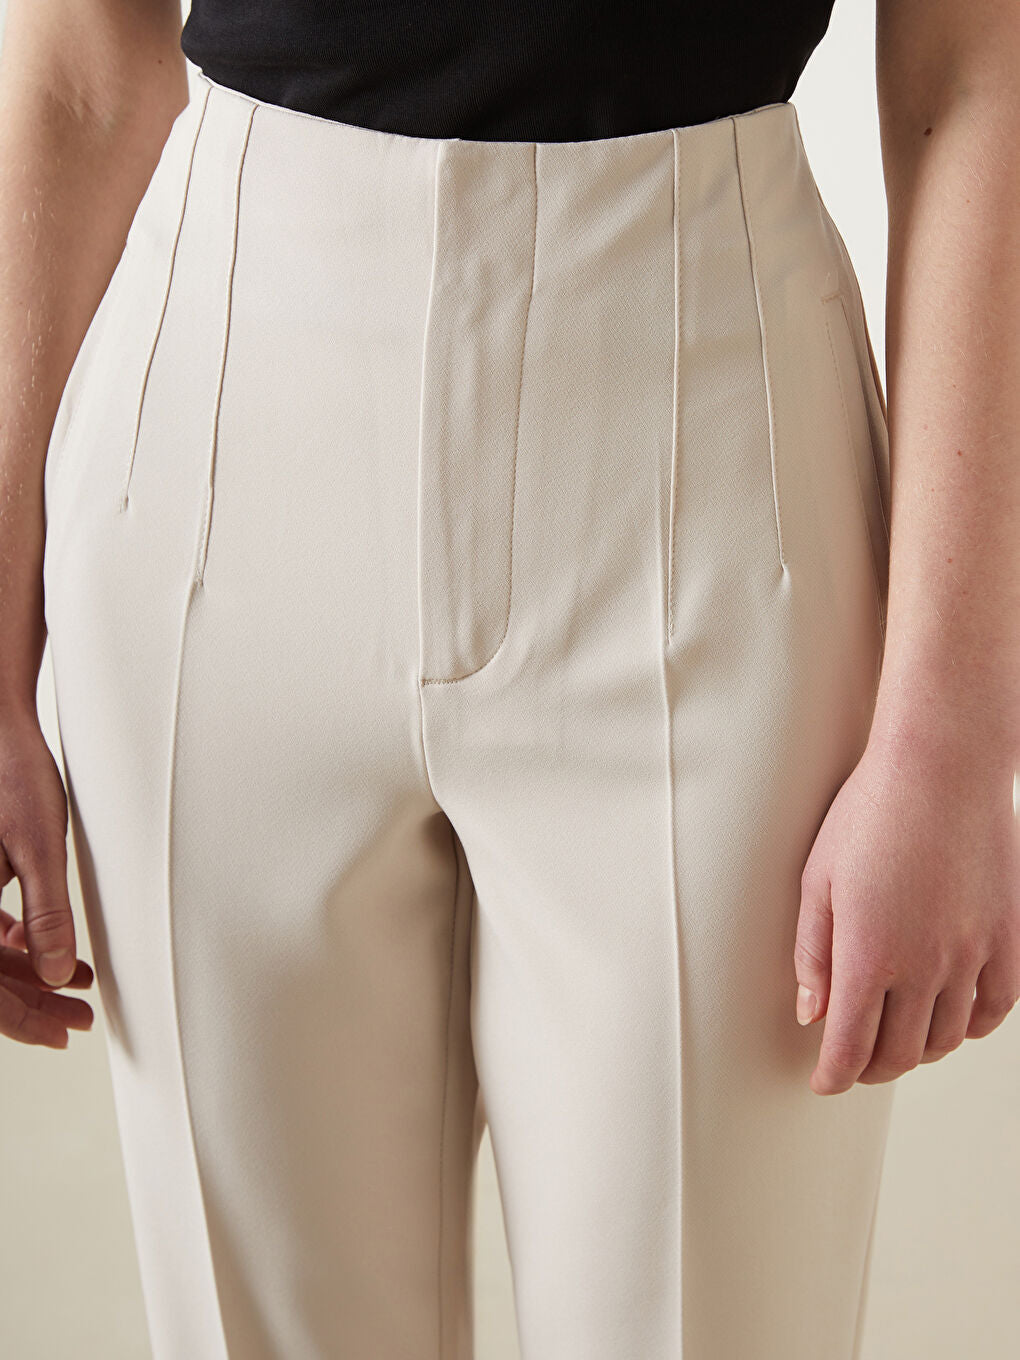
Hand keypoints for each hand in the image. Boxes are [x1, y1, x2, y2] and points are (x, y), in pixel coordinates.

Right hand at [0, 711, 93, 1046]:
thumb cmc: (13, 776)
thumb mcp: (38, 847)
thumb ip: (47, 914)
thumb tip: (56, 973)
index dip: (24, 1020)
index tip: (64, 1035)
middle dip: (32, 1003)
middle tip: (79, 1019)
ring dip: (25, 973)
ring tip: (76, 984)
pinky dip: (9, 945)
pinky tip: (45, 951)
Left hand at [793, 726, 1018, 1094]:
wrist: (942, 768)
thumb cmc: (870, 813)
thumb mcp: (818, 880)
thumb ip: (812, 953)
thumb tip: (812, 1013)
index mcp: (869, 955)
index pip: (850, 1047)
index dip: (834, 1076)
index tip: (824, 1082)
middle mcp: (925, 966)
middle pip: (899, 1053)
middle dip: (869, 1068)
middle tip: (853, 1062)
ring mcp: (973, 955)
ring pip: (947, 1038)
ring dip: (916, 1050)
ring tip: (895, 1038)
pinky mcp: (1008, 939)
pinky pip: (994, 1009)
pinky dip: (970, 1027)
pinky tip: (949, 1019)